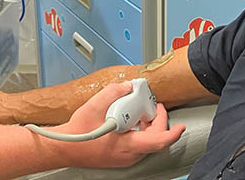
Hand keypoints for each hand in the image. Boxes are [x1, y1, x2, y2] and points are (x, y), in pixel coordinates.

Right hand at [57, 82, 185, 168]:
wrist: (63, 149)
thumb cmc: (77, 136)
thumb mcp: (93, 107)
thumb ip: (112, 92)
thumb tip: (126, 86)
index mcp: (127, 145)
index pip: (159, 141)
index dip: (173, 133)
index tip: (181, 126)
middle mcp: (129, 155)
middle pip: (154, 139)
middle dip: (158, 121)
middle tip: (155, 106)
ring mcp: (124, 157)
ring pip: (146, 142)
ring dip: (148, 126)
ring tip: (142, 111)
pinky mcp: (120, 156)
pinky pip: (138, 145)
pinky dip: (139, 131)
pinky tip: (129, 121)